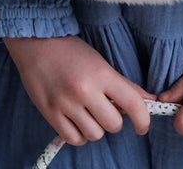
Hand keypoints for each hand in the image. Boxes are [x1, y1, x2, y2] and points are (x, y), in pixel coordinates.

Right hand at [3, 34, 152, 145]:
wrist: (36, 43)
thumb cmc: (71, 51)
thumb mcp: (101, 62)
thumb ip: (123, 84)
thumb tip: (147, 100)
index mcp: (102, 74)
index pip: (132, 103)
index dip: (143, 120)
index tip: (143, 126)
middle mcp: (85, 91)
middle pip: (114, 124)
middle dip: (115, 120)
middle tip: (107, 108)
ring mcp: (66, 104)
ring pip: (95, 135)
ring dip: (96, 127)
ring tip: (89, 113)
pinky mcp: (51, 114)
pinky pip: (74, 139)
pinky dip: (79, 135)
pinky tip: (77, 121)